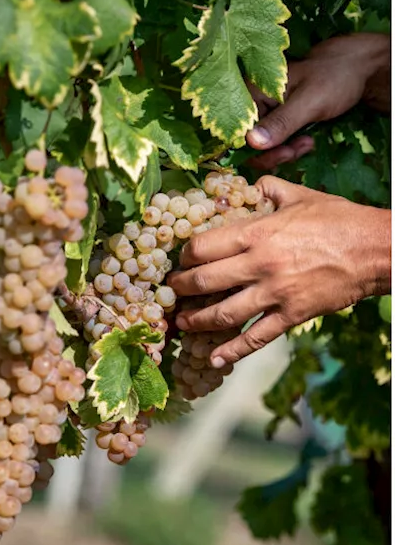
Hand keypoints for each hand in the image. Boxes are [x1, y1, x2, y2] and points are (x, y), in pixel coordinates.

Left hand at [167, 176, 391, 366]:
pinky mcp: (292, 315)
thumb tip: (248, 185)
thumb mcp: (299, 196)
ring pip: (222, 314)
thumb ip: (268, 190)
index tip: (179, 261)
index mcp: (256, 233)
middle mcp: (259, 265)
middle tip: (170, 292)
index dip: (183, 256)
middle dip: (180, 289)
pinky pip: (256, 338)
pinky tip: (213, 360)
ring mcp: (275, 293)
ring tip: (181, 322)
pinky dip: (232, 351)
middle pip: (204, 281)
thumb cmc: (339, 220)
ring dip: (195, 321)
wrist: (378, 250)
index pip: (201, 247)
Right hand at [246, 33, 390, 169]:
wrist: (355, 70)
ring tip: (307, 143)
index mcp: (252, 93)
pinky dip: (288, 147)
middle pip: (246, 142)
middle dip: (272, 152)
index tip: (284, 152)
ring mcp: (264, 113)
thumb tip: (251, 143)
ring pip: (260, 146)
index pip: (237, 131)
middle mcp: (252, 104)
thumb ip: (281, 122)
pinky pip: (272, 143)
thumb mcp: (309, 101)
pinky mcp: (275, 120)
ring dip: (283, 151)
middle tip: (298, 149)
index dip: (255, 149)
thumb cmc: (333, 78)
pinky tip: (306, 141)